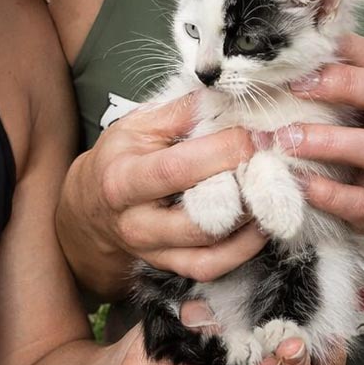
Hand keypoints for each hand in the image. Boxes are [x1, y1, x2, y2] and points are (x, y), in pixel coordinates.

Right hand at [64, 92, 267, 282]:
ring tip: (272, 192)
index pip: (179, 169)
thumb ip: (182, 111)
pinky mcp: (169, 267)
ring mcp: (152, 250)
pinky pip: (211, 267)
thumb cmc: (119, 157)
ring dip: (249, 221)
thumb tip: (228, 97)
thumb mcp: (138, 125)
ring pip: (209, 247)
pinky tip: (260, 223)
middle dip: (244, 189)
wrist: (89, 208)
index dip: (224, 151)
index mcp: (123, 179)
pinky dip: (243, 249)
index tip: (257, 135)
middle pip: (199, 215)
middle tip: (273, 164)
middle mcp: (135, 222)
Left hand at [264, 33, 363, 246]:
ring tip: (286, 141)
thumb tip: (265, 62)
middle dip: (346, 86)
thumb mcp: (338, 114)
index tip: (301, 51)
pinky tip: (300, 183)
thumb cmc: (345, 149)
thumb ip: (314, 89)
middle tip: (297, 88)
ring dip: (330, 141)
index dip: (343, 50)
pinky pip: (362, 202)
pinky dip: (329, 192)